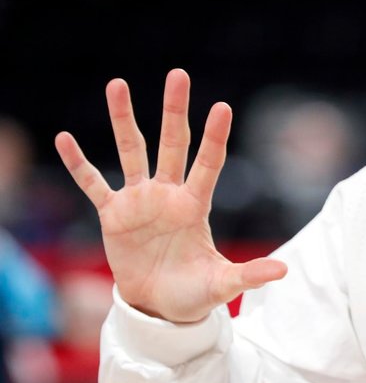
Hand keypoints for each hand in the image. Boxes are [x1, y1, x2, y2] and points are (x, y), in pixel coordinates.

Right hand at [54, 69, 286, 322]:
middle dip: (174, 110)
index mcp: (195, 206)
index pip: (209, 163)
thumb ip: (249, 274)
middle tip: (178, 75)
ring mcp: (140, 201)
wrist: (160, 308)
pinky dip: (79, 163)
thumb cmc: (195, 293)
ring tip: (117, 84)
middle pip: (172, 143)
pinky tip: (65, 138)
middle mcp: (168, 194)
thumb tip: (283, 272)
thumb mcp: (222, 284)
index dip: (214, 137)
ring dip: (123, 119)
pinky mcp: (113, 215)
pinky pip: (93, 184)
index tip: (222, 107)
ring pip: (131, 151)